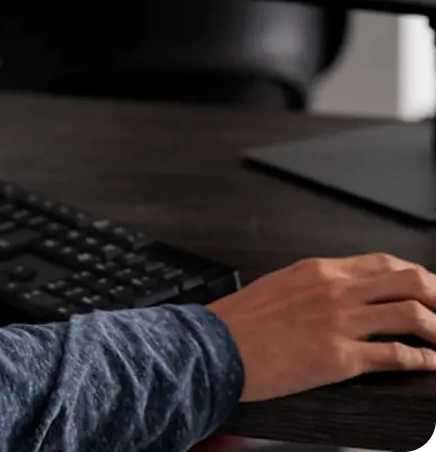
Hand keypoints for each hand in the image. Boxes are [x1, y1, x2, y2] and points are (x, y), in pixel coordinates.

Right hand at [210, 253, 435, 401]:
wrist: (217, 344)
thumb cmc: (242, 321)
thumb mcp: (282, 286)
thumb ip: (318, 285)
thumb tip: (348, 293)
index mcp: (319, 270)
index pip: (384, 263)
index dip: (418, 276)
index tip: (431, 290)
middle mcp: (334, 290)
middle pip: (406, 280)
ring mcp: (338, 321)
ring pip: (409, 314)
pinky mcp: (339, 357)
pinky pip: (394, 355)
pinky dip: (423, 361)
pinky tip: (431, 366)